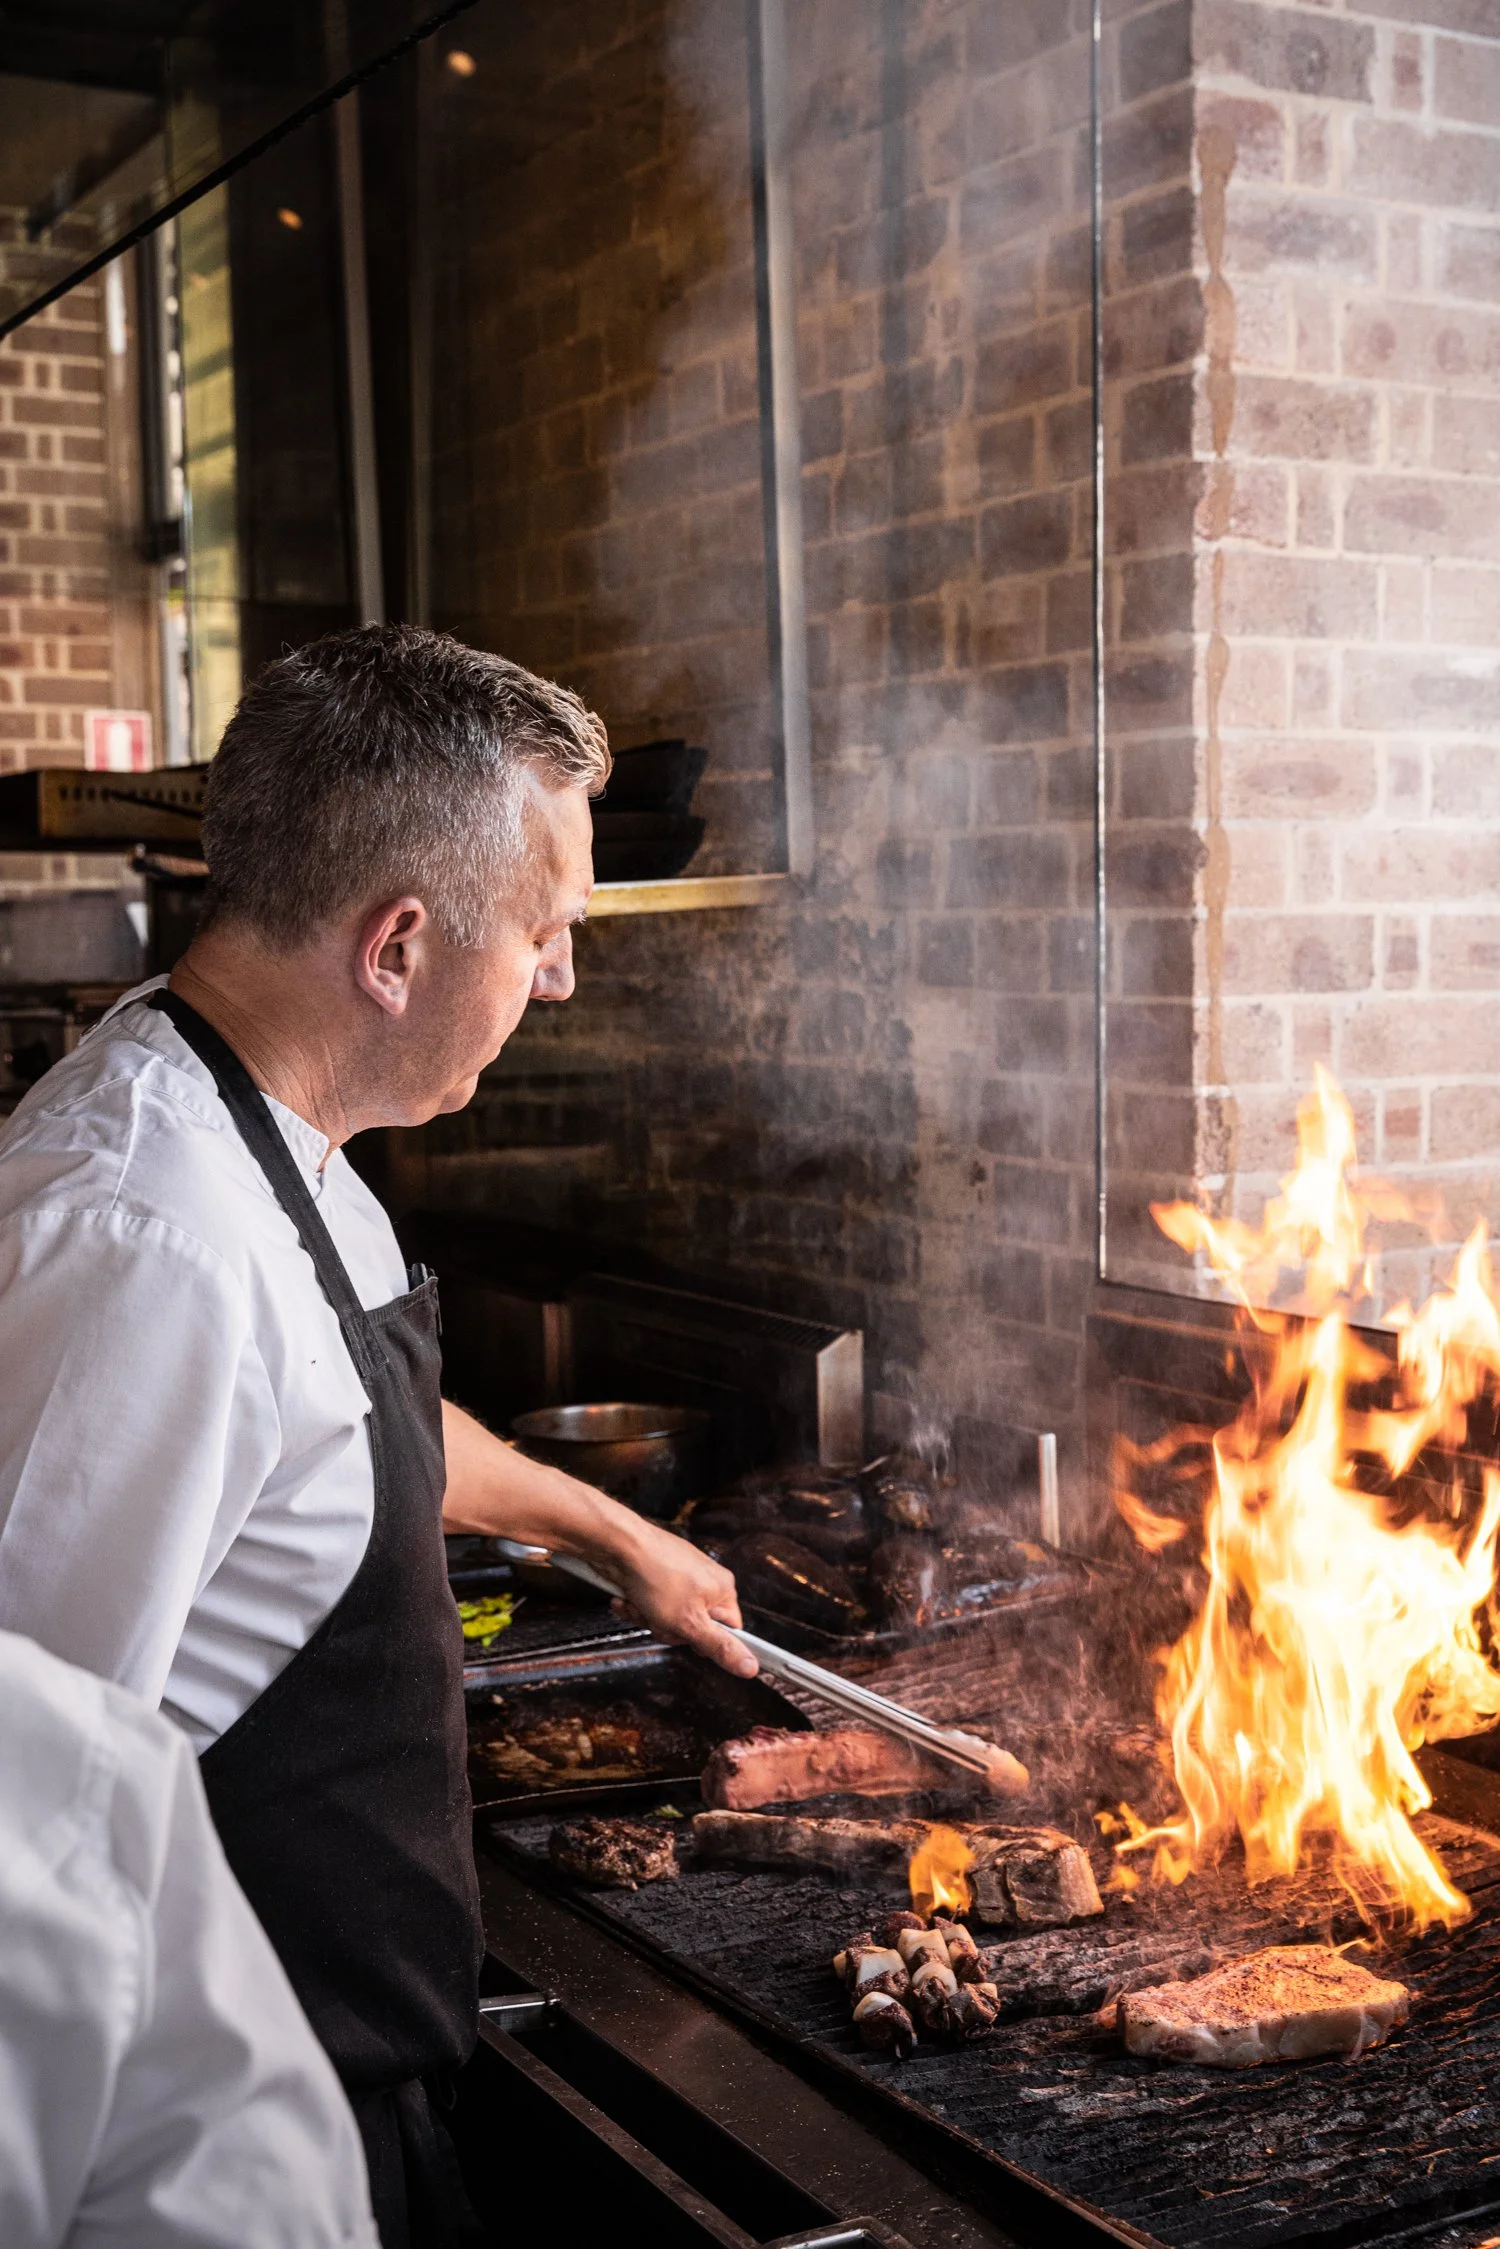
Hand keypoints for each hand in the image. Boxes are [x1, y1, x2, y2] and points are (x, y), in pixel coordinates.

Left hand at [603, 1516, 757, 1678]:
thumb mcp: (690, 1622)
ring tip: (639, 1604)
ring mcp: (679, 1577)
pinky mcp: (656, 1575)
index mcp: (721, 1589)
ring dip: (647, 1617)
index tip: (688, 1637)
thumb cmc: (656, 1576)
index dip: (705, 1641)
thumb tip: (751, 1666)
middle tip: (658, 1619)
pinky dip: (636, 1604)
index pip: (727, 1630)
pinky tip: (627, 1598)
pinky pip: (650, 1603)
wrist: (619, 1546)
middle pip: (692, 1627)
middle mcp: (704, 1580)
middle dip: (668, 1628)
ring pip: (666, 1618)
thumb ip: (719, 1646)